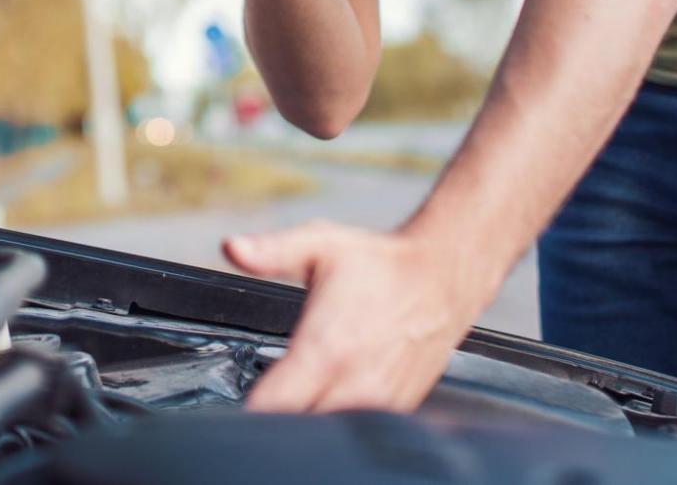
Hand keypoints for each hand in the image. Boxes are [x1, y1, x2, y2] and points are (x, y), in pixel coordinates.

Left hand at [222, 220, 490, 412]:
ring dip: (311, 416)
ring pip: (331, 432)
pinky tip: (335, 392)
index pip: (272, 407)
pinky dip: (342, 417)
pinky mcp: (399, 410)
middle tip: (271, 388)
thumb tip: (232, 247)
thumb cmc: (381, 263)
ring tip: (302, 391)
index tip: (243, 391)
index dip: (250, 406)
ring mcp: (380, 403)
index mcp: (327, 349)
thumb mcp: (319, 244)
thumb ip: (270, 251)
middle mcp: (355, 384)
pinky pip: (360, 429)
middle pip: (298, 425)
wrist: (444, 276)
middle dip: (278, 414)